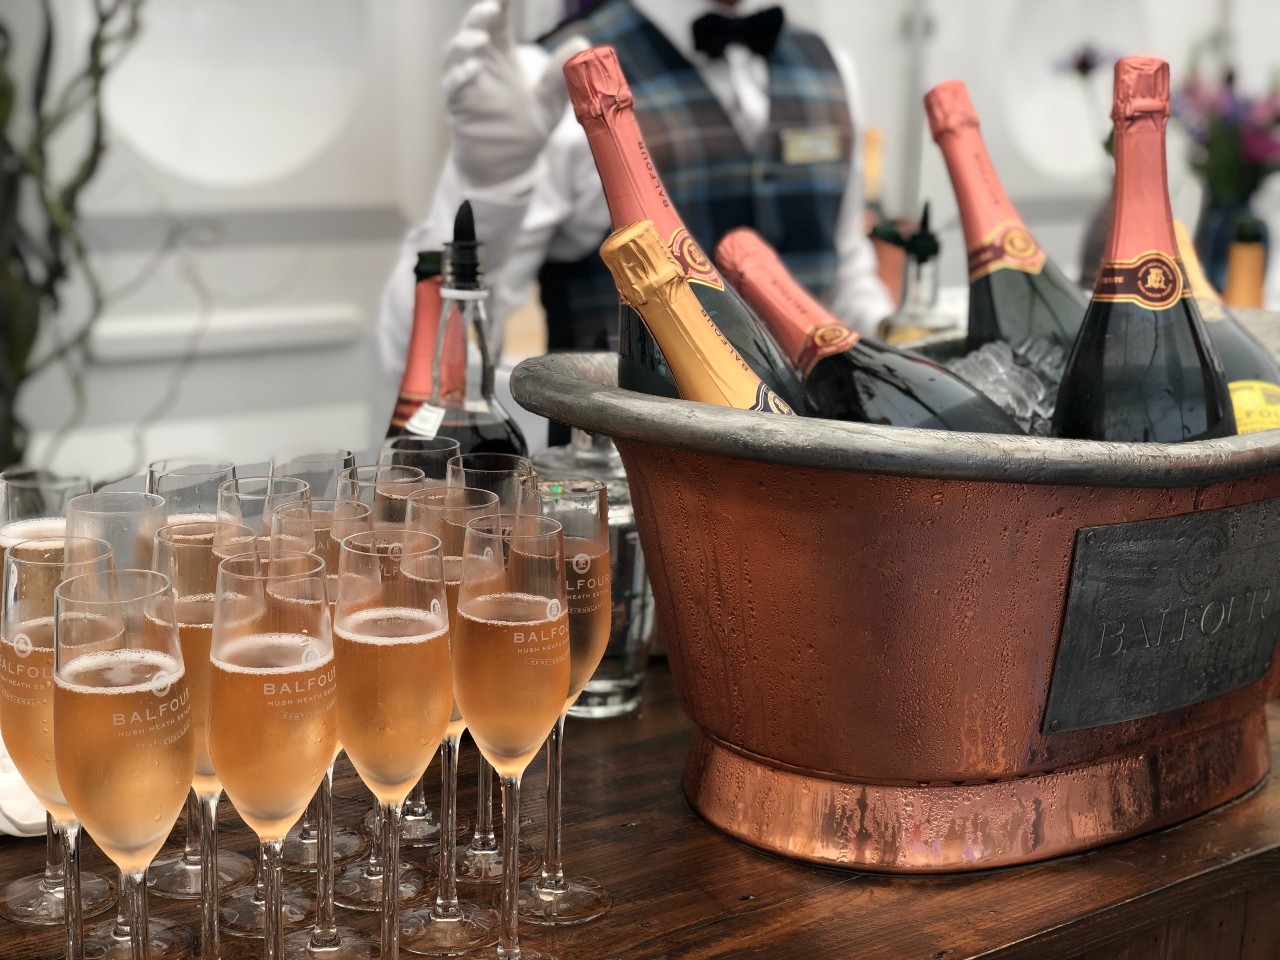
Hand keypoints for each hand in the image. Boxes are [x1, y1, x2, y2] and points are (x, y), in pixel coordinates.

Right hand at [443, 1, 588, 188]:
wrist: (509, 167)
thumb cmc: (526, 129)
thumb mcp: (551, 100)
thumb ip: (561, 74)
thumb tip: (582, 43)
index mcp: (502, 56)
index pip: (500, 21)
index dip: (503, 3)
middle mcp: (481, 64)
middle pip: (476, 30)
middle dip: (482, 15)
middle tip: (494, 5)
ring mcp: (467, 84)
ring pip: (457, 54)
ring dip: (466, 42)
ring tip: (481, 37)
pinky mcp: (459, 107)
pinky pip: (453, 87)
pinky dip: (461, 76)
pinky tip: (474, 69)